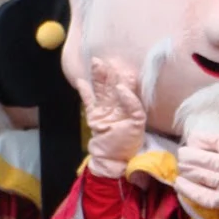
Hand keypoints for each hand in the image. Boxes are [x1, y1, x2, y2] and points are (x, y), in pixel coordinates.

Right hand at [77, 57, 145, 177]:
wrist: (112, 159)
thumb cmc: (127, 143)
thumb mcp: (137, 123)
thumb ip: (132, 104)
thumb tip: (121, 88)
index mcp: (129, 106)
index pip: (127, 87)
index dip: (125, 77)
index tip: (123, 66)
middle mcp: (116, 105)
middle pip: (112, 84)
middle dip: (109, 72)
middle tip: (107, 59)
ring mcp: (103, 109)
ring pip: (100, 88)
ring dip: (98, 76)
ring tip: (96, 63)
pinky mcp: (93, 115)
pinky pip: (88, 100)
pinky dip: (84, 91)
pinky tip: (81, 81)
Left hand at [176, 98, 218, 211]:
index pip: (207, 140)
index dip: (197, 139)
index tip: (192, 139)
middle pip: (199, 159)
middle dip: (188, 155)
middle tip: (182, 154)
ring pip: (199, 175)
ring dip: (187, 170)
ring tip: (180, 167)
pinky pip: (203, 197)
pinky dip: (190, 191)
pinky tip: (179, 185)